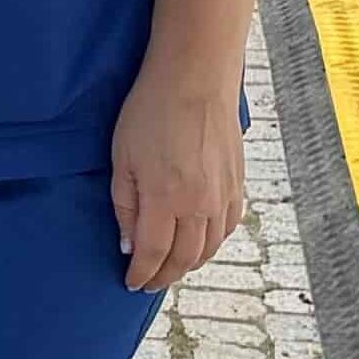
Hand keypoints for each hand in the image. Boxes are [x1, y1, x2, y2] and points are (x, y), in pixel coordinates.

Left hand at [108, 61, 246, 293]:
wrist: (196, 76)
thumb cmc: (151, 110)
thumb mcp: (122, 158)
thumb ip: (124, 206)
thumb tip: (128, 245)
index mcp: (165, 198)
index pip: (153, 254)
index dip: (141, 273)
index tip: (131, 282)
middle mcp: (198, 204)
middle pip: (183, 258)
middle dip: (164, 276)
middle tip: (149, 282)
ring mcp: (221, 194)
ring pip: (209, 248)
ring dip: (189, 264)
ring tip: (172, 268)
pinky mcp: (237, 182)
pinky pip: (227, 226)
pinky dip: (213, 243)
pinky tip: (201, 243)